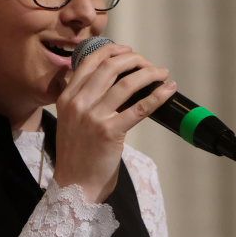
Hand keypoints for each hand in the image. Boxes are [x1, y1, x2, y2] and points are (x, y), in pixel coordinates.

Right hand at [53, 44, 175, 202]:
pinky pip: (139, 107)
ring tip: (162, 73)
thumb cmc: (77, 154)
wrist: (75, 185)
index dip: (112, 51)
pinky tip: (168, 90)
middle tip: (148, 64)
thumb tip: (107, 80)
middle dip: (134, 60)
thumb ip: (81, 99)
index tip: (128, 51)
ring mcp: (93, 117)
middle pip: (110, 67)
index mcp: (67, 97)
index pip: (90, 62)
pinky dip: (157, 96)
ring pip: (126, 83)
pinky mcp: (110, 132)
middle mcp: (78, 103)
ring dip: (149, 73)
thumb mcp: (70, 120)